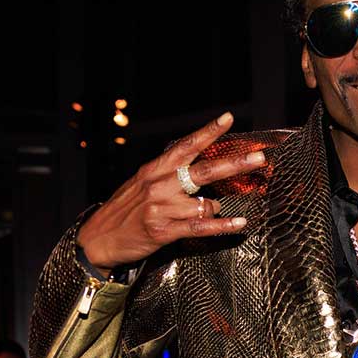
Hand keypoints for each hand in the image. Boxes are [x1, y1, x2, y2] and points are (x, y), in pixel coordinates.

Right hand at [76, 111, 266, 272]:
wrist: (98, 238)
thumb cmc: (125, 211)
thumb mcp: (142, 183)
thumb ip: (169, 174)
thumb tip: (201, 165)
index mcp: (155, 169)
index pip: (186, 146)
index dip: (209, 132)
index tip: (228, 119)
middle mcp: (159, 185)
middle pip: (204, 170)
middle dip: (235, 163)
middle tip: (259, 158)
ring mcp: (161, 208)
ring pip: (206, 204)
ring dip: (216, 208)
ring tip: (215, 212)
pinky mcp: (164, 231)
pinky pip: (201, 227)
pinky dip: (223, 226)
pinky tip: (239, 224)